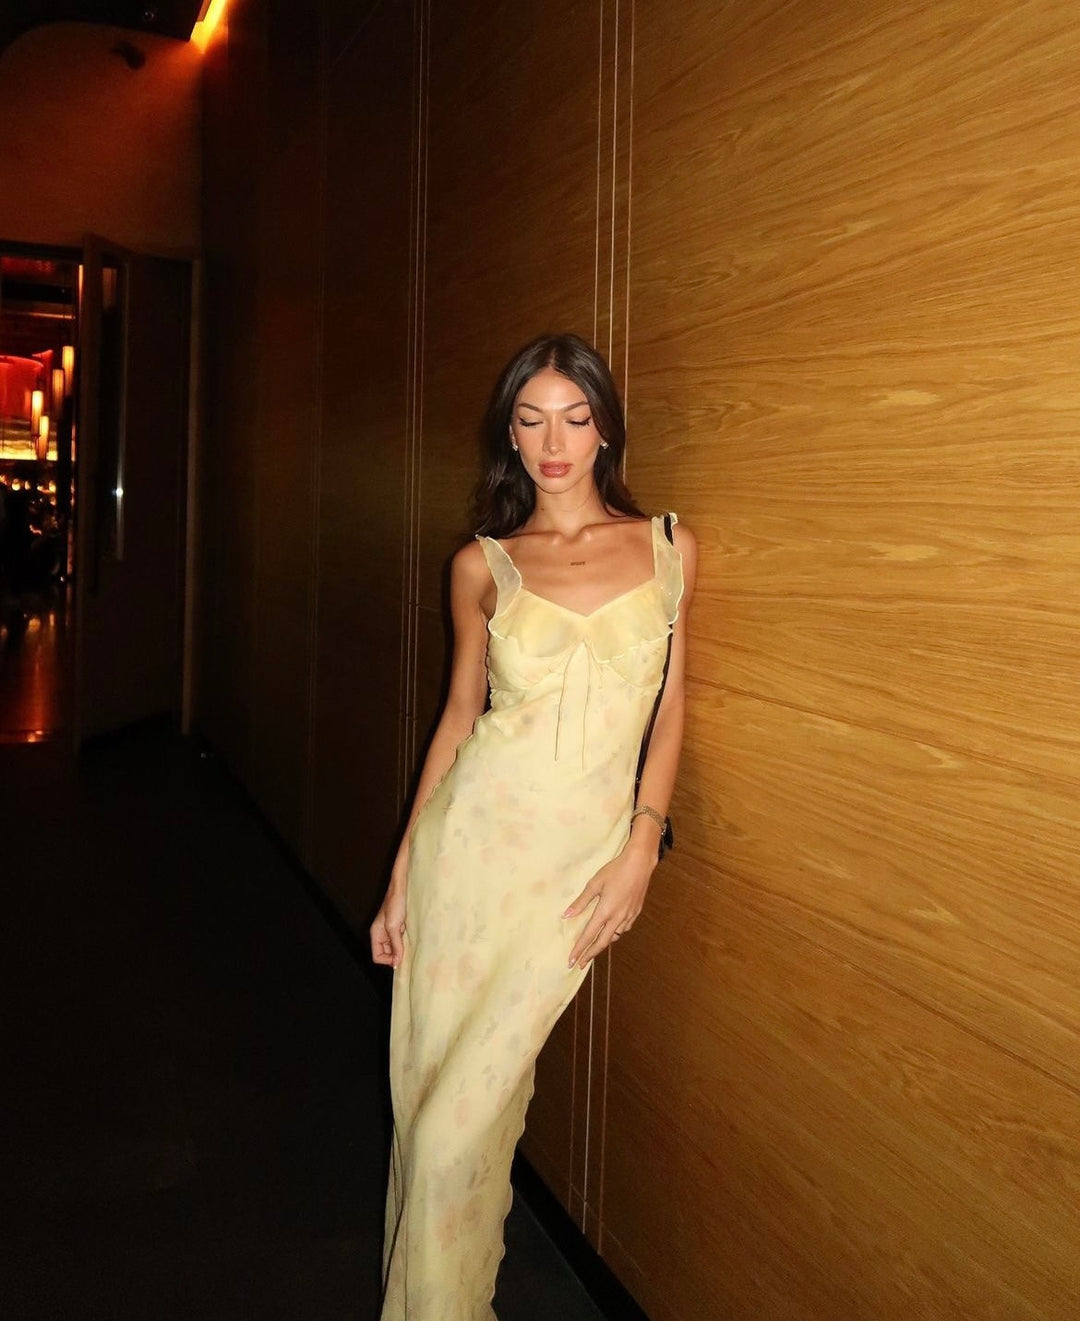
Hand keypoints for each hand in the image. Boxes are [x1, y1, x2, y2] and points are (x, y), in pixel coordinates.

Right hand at [370, 857, 407, 967]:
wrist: (402, 888)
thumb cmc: (395, 904)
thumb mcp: (394, 926)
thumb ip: (395, 945)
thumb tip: (396, 963)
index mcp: (375, 934)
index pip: (377, 956)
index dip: (388, 960)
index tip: (400, 958)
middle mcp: (381, 934)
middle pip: (385, 954)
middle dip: (395, 956)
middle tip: (406, 953)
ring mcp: (389, 931)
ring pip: (394, 948)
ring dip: (401, 950)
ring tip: (409, 946)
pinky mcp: (398, 927)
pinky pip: (400, 941)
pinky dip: (405, 943)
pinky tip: (411, 940)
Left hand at [563, 842, 655, 968]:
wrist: (640, 863)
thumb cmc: (615, 870)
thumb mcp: (594, 884)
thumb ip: (581, 902)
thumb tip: (566, 915)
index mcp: (605, 911)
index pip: (589, 936)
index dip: (579, 949)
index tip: (571, 960)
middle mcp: (618, 918)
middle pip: (602, 942)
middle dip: (590, 954)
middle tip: (580, 964)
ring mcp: (628, 916)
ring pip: (614, 936)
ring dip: (603, 943)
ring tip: (593, 947)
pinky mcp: (636, 912)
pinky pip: (624, 928)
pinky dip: (616, 933)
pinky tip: (611, 930)